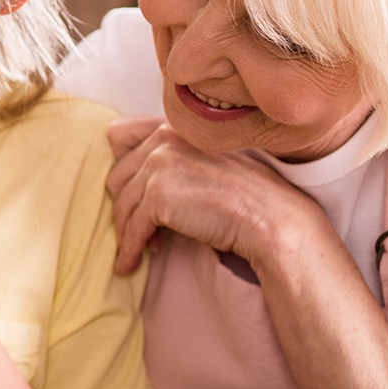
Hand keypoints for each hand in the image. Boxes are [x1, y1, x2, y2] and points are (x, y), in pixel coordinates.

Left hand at [104, 116, 321, 273]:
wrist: (271, 218)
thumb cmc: (244, 197)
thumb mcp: (205, 161)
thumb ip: (172, 158)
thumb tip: (131, 183)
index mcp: (175, 125)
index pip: (119, 133)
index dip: (121, 164)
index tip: (131, 190)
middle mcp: (164, 139)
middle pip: (116, 176)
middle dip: (125, 206)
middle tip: (140, 228)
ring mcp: (160, 166)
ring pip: (121, 205)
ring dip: (126, 232)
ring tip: (137, 250)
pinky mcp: (159, 197)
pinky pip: (132, 228)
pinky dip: (129, 249)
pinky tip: (132, 263)